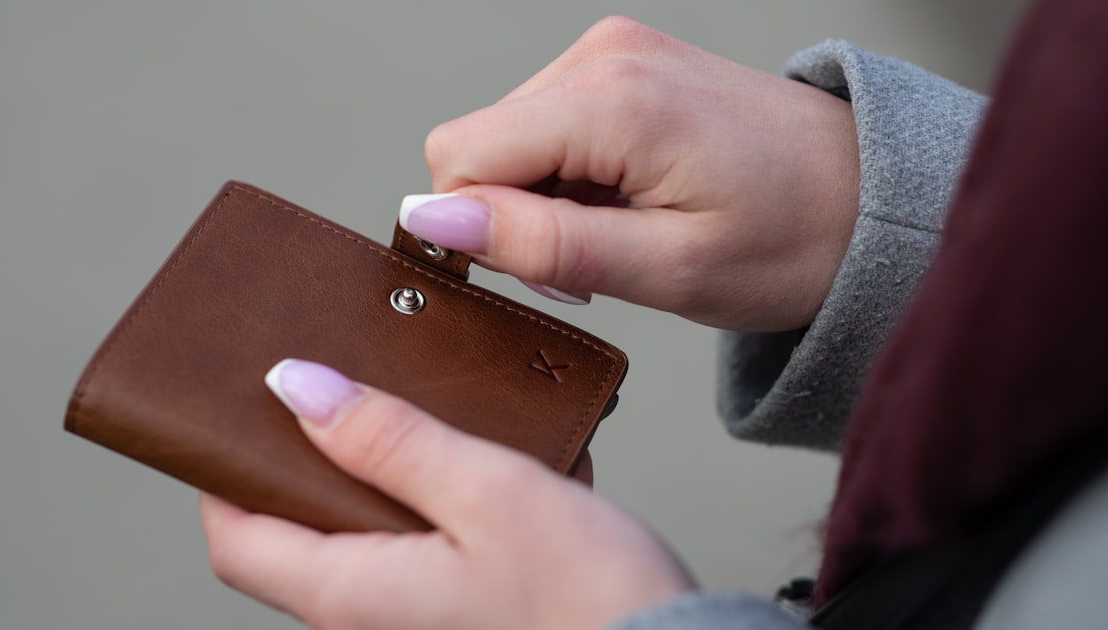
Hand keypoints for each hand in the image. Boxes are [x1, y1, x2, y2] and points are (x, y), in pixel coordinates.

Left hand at [201, 359, 695, 629]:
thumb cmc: (588, 604)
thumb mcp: (487, 494)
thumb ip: (390, 441)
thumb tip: (299, 388)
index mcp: (354, 590)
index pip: (236, 538)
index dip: (220, 470)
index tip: (237, 408)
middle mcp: (373, 611)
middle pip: (297, 527)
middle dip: (310, 452)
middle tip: (336, 384)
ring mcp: (419, 609)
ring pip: (368, 525)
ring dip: (387, 463)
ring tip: (426, 408)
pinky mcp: (464, 601)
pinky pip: (427, 534)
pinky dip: (445, 488)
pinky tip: (493, 454)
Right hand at [401, 16, 858, 331]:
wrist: (871, 196)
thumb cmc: (794, 239)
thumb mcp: (667, 269)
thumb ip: (542, 245)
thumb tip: (432, 222)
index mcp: (611, 99)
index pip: (459, 157)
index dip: (477, 231)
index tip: (551, 272)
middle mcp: (601, 54)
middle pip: (475, 144)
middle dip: (511, 216)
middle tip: (595, 259)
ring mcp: (611, 51)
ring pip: (505, 138)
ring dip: (542, 199)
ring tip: (622, 230)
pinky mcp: (622, 63)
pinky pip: (545, 124)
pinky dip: (568, 176)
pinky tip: (627, 200)